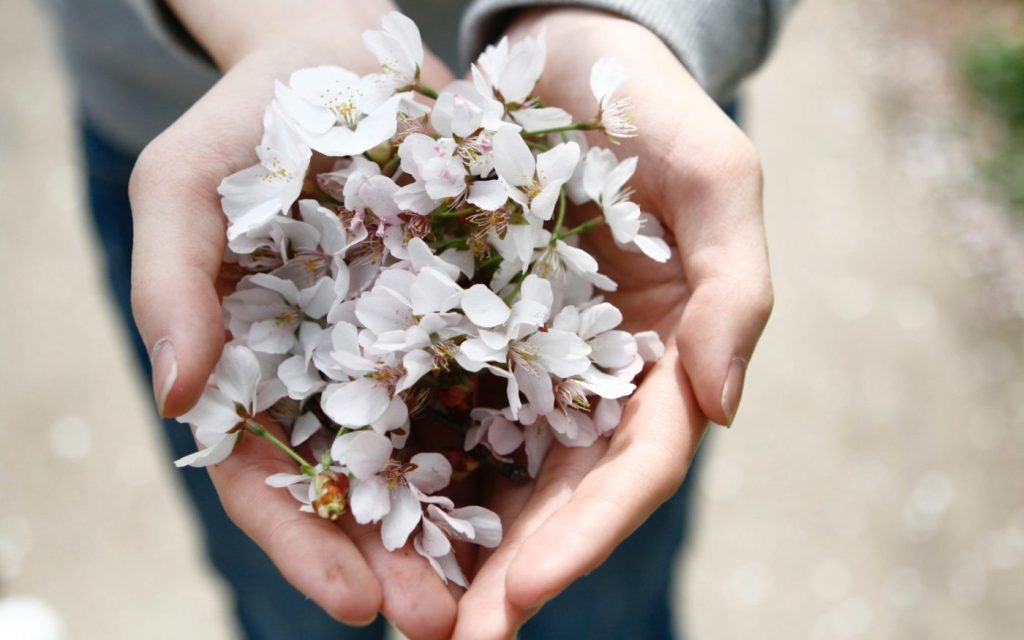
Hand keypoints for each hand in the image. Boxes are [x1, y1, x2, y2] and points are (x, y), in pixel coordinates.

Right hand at [127, 5, 460, 635]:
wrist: (341, 56)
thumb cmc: (249, 120)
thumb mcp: (185, 186)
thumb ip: (170, 285)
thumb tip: (179, 395)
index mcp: (255, 371)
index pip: (266, 480)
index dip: (304, 546)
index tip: (353, 605)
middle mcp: (333, 376)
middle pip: (359, 490)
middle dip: (397, 564)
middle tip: (443, 627)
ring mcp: (404, 349)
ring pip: (434, 456)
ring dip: (465, 529)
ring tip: (508, 589)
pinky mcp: (470, 311)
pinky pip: (496, 382)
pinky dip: (517, 439)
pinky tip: (558, 485)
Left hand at [453, 9, 772, 636]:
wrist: (563, 54)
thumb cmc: (646, 105)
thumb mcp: (714, 173)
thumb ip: (735, 284)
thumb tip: (721, 408)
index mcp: (666, 355)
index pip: (636, 469)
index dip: (584, 538)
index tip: (518, 595)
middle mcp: (600, 375)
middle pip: (564, 495)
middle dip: (513, 572)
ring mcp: (533, 360)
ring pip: (502, 472)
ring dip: (459, 547)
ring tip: (403, 610)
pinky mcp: (470, 330)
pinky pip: (442, 406)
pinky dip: (416, 466)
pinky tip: (372, 514)